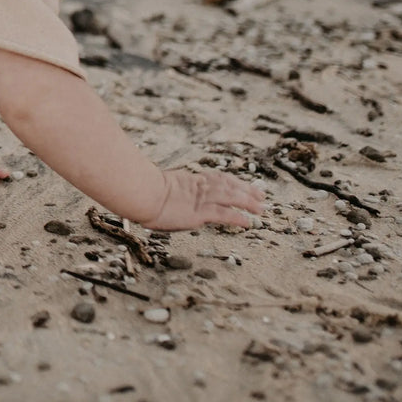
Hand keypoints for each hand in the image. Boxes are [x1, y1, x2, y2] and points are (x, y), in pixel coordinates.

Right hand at [139, 168, 266, 230]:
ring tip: (261, 209)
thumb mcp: (156, 189)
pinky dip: (237, 217)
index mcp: (188, 181)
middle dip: (246, 190)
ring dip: (248, 203)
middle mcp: (197, 187)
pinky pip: (223, 214)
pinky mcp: (199, 212)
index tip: (243, 185)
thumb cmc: (141, 192)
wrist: (139, 193)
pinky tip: (247, 223)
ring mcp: (199, 199)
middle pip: (228, 186)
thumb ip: (166, 191)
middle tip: (261, 196)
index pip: (216, 179)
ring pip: (230, 198)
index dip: (233, 182)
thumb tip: (163, 194)